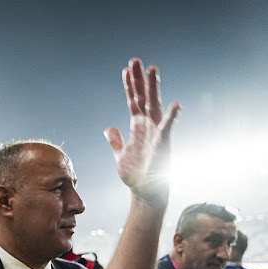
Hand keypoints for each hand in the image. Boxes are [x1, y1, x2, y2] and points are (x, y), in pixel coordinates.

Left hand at [105, 58, 180, 206]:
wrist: (145, 191)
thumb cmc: (135, 174)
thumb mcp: (120, 154)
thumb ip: (115, 140)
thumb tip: (108, 128)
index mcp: (137, 127)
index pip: (133, 101)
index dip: (130, 85)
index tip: (126, 69)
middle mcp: (148, 126)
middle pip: (143, 97)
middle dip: (140, 79)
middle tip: (136, 60)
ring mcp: (156, 133)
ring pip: (155, 105)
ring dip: (154, 88)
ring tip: (153, 69)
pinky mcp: (163, 144)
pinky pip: (168, 128)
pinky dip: (172, 117)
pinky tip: (176, 104)